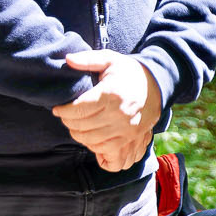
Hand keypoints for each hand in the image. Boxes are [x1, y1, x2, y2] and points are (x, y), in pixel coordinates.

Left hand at [53, 50, 162, 171]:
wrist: (158, 84)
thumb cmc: (130, 72)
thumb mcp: (110, 60)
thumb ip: (88, 60)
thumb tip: (68, 60)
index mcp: (111, 94)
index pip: (77, 110)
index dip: (62, 111)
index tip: (58, 109)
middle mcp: (119, 115)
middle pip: (81, 128)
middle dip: (68, 123)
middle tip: (67, 117)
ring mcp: (126, 130)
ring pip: (91, 142)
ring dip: (79, 136)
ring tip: (78, 127)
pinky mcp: (132, 140)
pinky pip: (110, 155)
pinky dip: (97, 151)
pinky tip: (93, 140)